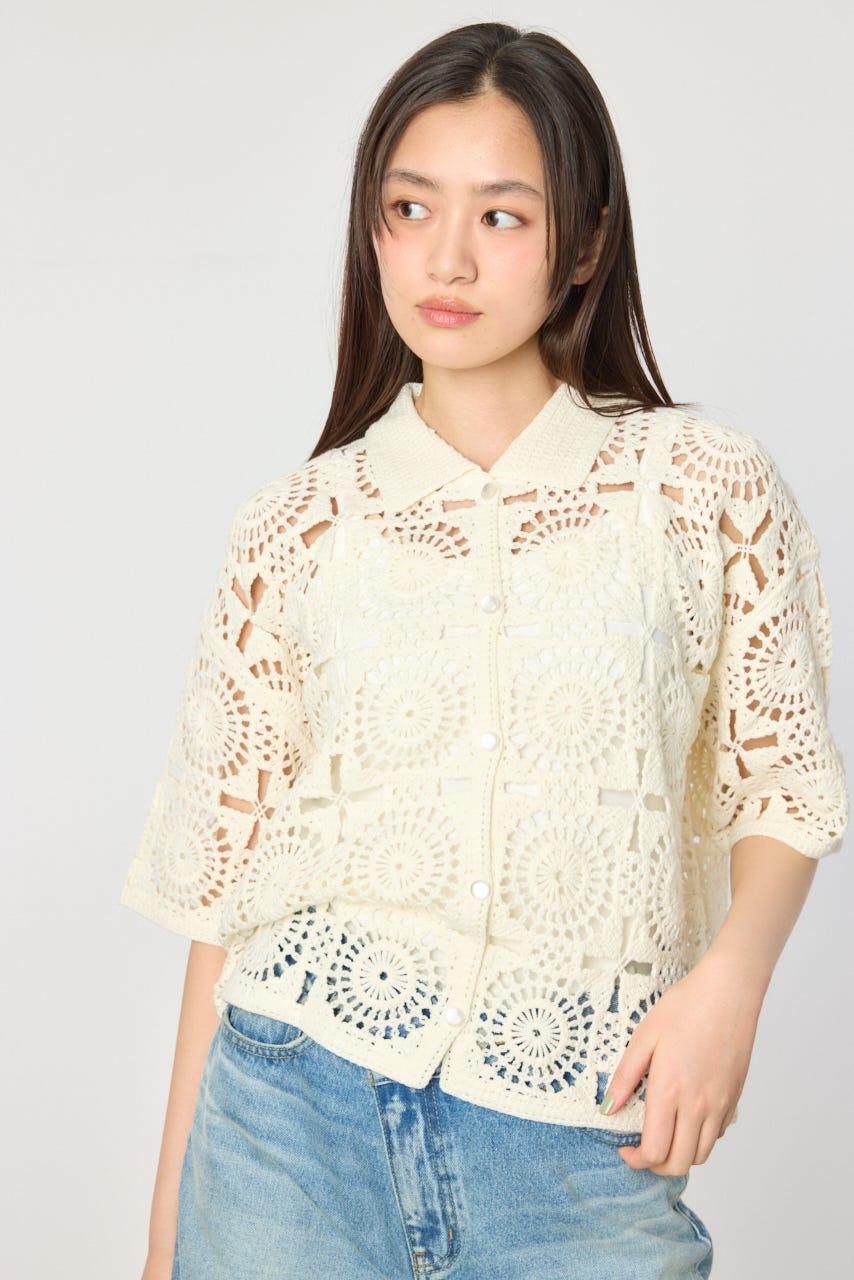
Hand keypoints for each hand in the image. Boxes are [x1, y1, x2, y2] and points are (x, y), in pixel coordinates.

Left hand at [600, 953, 763, 1174]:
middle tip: (641, 1150)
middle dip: (656, 1167)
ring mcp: (720, 1104)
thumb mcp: (644, 1036)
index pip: (655, 1152)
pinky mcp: (734, 1097)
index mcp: (670, 1091)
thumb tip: (607, 1108)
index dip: (636, 1160)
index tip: (624, 1150)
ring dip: (679, 1155)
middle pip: (679, 1164)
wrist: (729, 991)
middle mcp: (698, 1106)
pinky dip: (700, 1138)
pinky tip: (687, 1117)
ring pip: (701, 1154)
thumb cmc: (685, 1007)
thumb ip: (625, 1076)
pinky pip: (717, 1134)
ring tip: (663, 1136)